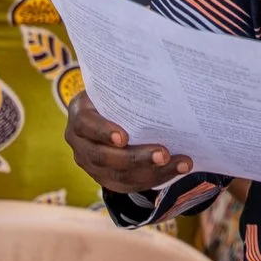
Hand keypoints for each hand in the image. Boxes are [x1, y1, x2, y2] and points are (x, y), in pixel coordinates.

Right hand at [65, 94, 193, 194]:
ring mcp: (91, 165)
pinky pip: (130, 185)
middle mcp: (80, 144)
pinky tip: (177, 169)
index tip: (124, 137)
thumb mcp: (115, 86)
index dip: (103, 132)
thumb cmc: (116, 95)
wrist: (108, 114)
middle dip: (136, 158)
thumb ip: (130, 88)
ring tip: (180, 163)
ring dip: (153, 172)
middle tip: (164, 154)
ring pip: (118, 176)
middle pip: (103, 157)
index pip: (85, 124)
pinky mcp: (106, 179)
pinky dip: (157, 178)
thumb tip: (163, 76)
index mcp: (80, 115)